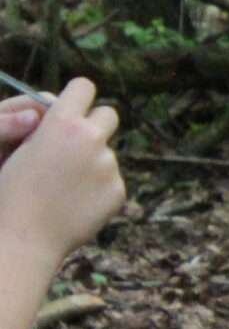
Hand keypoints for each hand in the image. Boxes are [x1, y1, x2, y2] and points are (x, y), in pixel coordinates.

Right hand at [0, 78, 126, 269]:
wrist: (21, 240)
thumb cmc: (9, 194)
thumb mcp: (17, 151)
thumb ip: (43, 127)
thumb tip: (53, 109)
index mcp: (62, 124)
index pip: (83, 88)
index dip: (75, 97)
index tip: (71, 107)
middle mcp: (91, 139)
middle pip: (107, 114)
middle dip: (93, 125)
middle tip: (74, 143)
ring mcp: (108, 165)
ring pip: (106, 153)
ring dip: (92, 162)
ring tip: (62, 187)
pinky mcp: (118, 190)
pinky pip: (110, 182)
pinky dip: (96, 190)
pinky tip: (73, 206)